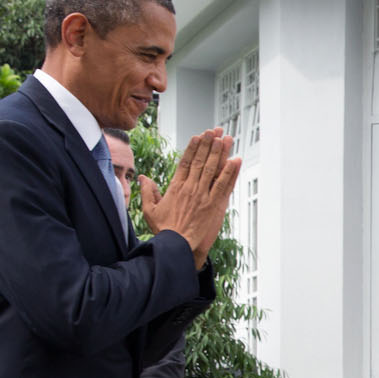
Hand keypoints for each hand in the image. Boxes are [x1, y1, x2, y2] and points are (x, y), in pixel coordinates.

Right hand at [140, 128, 240, 270]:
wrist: (177, 247)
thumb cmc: (165, 231)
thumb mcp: (150, 210)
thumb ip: (148, 192)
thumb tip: (142, 177)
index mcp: (176, 187)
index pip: (186, 162)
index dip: (193, 147)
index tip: (198, 136)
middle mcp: (191, 188)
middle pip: (201, 161)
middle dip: (209, 144)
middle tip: (215, 130)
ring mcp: (203, 196)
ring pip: (213, 169)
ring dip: (221, 153)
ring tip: (226, 138)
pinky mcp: (215, 206)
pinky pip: (224, 185)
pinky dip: (230, 173)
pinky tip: (236, 161)